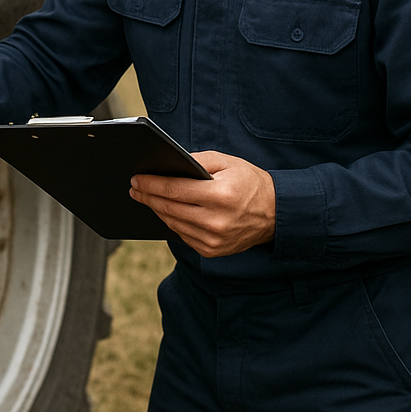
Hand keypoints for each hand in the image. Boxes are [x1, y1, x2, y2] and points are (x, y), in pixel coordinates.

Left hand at [129, 151, 274, 257]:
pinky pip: (183, 236)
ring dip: (156, 210)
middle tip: (134, 188)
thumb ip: (196, 160)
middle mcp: (216, 221)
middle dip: (148, 196)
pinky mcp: (213, 251)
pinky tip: (164, 212)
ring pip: (173, 224)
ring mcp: (214, 240)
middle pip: (169, 208)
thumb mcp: (226, 162)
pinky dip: (172, 222)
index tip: (136, 179)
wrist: (276, 214)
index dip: (151, 184)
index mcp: (219, 196)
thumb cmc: (249, 182)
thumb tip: (167, 163)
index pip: (174, 190)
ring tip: (145, 198)